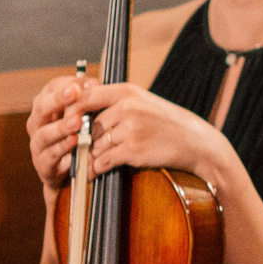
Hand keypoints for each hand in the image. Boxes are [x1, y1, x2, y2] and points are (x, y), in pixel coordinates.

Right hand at [27, 74, 95, 191]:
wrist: (70, 170)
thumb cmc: (79, 134)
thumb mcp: (84, 114)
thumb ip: (88, 100)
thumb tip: (95, 83)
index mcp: (46, 105)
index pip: (52, 88)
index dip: (70, 83)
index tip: (90, 83)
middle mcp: (37, 122)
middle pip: (42, 107)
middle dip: (58, 99)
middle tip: (74, 92)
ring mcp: (37, 143)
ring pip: (44, 133)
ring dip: (61, 127)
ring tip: (76, 121)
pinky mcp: (43, 163)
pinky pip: (51, 154)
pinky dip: (63, 148)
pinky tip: (75, 142)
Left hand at [76, 84, 231, 184]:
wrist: (194, 142)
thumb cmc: (166, 122)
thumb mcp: (143, 102)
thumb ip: (115, 102)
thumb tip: (80, 107)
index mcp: (126, 91)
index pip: (85, 97)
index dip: (71, 111)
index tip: (67, 123)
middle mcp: (127, 107)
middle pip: (90, 126)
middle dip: (85, 141)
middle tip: (79, 150)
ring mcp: (130, 129)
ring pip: (96, 145)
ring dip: (92, 156)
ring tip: (88, 163)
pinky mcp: (134, 150)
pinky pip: (104, 160)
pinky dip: (96, 169)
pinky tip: (95, 172)